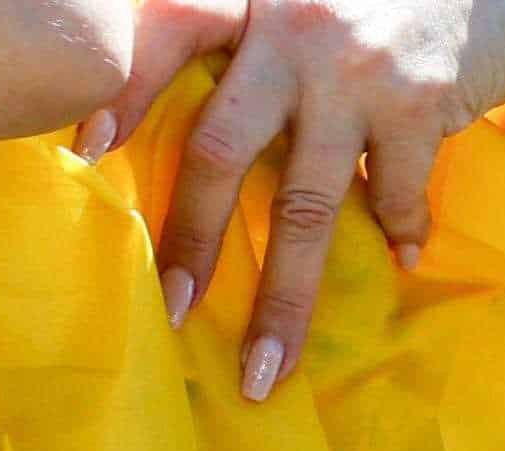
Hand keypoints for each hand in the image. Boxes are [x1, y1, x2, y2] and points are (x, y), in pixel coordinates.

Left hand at [77, 0, 504, 401]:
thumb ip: (246, 39)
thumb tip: (192, 132)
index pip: (168, 32)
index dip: (126, 89)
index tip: (85, 152)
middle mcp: (290, 34)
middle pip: (222, 148)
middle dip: (194, 237)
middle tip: (171, 307)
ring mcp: (355, 75)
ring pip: (306, 204)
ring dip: (287, 296)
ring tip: (269, 363)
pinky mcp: (418, 106)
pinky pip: (395, 192)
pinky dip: (400, 231)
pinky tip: (402, 256)